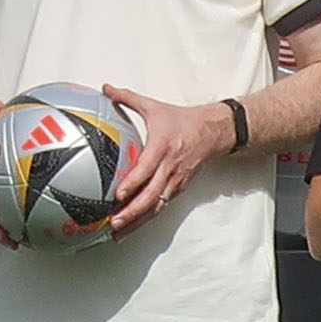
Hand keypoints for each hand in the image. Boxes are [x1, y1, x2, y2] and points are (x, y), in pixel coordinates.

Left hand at [101, 83, 229, 236]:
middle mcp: (169, 167)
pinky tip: (131, 228)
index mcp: (162, 147)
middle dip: (132, 211)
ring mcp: (176, 181)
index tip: (118, 194)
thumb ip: (127, 98)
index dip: (133, 183)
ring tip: (118, 233)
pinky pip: (162, 207)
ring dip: (137, 221)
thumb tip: (106, 88)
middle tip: (114, 222)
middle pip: (152, 195)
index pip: (147, 169)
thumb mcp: (154, 106)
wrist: (214, 131)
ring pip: (156, 206)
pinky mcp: (179, 188)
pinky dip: (146, 219)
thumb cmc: (182, 121)